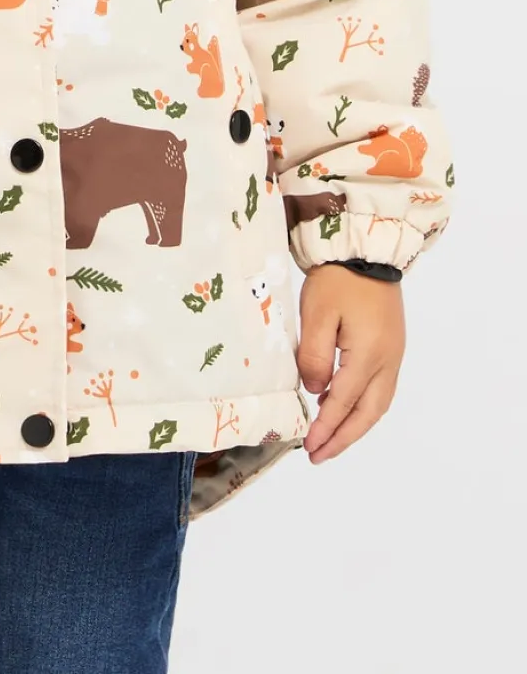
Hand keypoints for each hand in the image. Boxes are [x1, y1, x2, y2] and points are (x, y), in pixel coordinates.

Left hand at [297, 263, 404, 463]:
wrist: (364, 248)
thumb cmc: (337, 279)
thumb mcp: (316, 314)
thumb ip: (314, 356)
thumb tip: (315, 391)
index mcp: (368, 355)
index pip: (344, 402)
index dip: (326, 427)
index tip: (309, 447)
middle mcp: (387, 360)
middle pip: (368, 412)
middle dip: (344, 437)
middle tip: (320, 455)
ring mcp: (393, 354)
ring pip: (377, 403)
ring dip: (355, 424)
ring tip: (330, 438)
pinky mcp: (391, 345)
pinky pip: (379, 387)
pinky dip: (362, 405)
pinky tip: (342, 405)